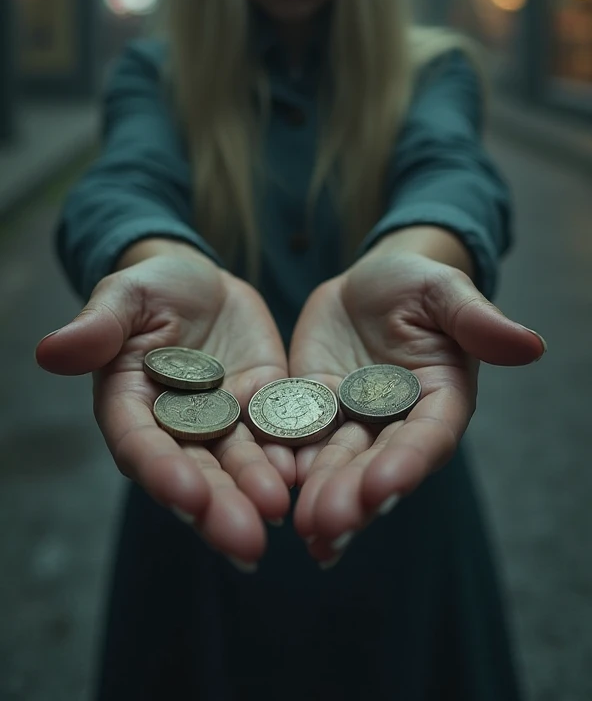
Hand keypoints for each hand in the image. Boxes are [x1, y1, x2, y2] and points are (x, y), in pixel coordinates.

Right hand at [36, 254, 293, 567]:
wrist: (202, 281)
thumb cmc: (151, 287)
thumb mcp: (124, 296)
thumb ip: (98, 327)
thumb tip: (50, 350)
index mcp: (130, 406)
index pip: (141, 447)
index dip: (162, 472)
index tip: (187, 496)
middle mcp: (176, 428)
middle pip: (195, 473)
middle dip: (218, 507)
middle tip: (246, 542)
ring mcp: (223, 421)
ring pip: (239, 464)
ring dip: (257, 491)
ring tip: (279, 514)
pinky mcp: (263, 405)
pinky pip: (278, 433)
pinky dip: (292, 454)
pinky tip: (308, 473)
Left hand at [289, 250, 544, 562]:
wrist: (366, 280)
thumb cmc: (416, 282)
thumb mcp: (444, 290)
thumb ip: (478, 321)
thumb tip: (532, 345)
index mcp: (439, 398)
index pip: (427, 438)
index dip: (408, 463)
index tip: (385, 487)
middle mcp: (396, 421)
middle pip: (377, 465)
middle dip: (354, 495)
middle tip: (328, 524)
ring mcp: (352, 420)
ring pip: (335, 464)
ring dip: (320, 496)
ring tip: (303, 528)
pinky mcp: (311, 410)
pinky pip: (295, 440)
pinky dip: (283, 467)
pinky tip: (265, 493)